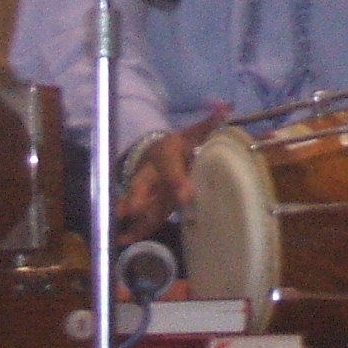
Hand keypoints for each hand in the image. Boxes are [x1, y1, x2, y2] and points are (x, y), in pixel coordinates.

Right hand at [113, 103, 228, 245]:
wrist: (156, 152)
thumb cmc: (178, 145)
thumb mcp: (192, 133)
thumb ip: (208, 124)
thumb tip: (225, 107)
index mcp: (164, 154)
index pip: (170, 166)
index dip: (176, 180)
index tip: (185, 195)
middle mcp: (151, 174)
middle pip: (142, 186)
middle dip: (139, 199)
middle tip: (135, 211)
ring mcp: (147, 191)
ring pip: (138, 205)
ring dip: (132, 219)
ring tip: (122, 234)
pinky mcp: (150, 206)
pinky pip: (141, 217)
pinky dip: (134, 229)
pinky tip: (123, 240)